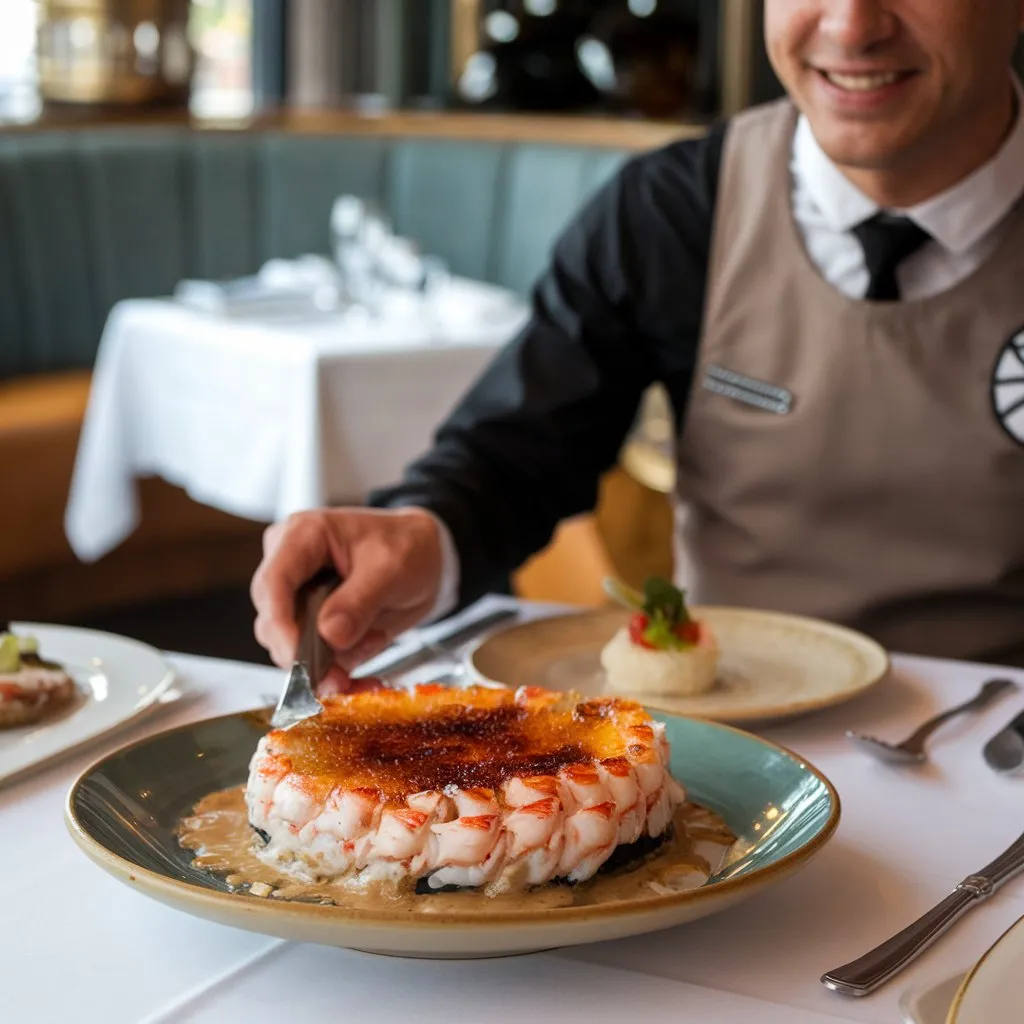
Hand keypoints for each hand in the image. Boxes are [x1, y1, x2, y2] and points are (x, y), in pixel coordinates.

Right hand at [251, 507, 444, 686]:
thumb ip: (359, 602)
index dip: (281, 624)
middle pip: (273, 620)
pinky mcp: (308, 621)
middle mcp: (290, 564)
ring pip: (291, 645)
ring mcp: (296, 595)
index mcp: (303, 535)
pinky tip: (371, 643)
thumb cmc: (407, 547)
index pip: (273, 583)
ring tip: (375, 636)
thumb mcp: (392, 568)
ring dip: (334, 657)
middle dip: (313, 650)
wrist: (424, 557)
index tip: (301, 659)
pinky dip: (341, 664)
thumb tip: (330, 635)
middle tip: (357, 655)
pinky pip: (311, 656)